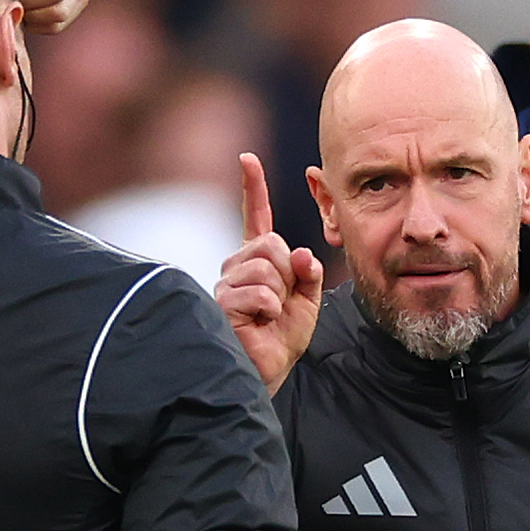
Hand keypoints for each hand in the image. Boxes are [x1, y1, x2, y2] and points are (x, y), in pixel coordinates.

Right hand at [217, 153, 323, 393]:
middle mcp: (237, 265)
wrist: (266, 371)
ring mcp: (226, 282)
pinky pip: (259, 292)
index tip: (248, 159)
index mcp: (257, 260)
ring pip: (265, 266)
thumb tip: (299, 253)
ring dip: (279, 294)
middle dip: (288, 272)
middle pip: (270, 243)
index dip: (253, 188)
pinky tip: (260, 322)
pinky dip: (270, 309)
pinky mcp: (221, 303)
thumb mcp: (307, 299)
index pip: (256, 217)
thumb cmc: (281, 337)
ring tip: (269, 314)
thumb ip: (308, 272)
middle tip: (282, 300)